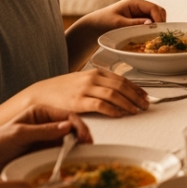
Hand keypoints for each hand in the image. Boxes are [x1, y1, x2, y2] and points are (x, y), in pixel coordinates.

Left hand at [0, 105, 93, 175]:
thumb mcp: (19, 134)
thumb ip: (44, 130)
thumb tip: (67, 127)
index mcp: (40, 112)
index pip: (66, 115)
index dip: (78, 125)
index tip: (84, 137)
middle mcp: (46, 124)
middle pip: (71, 127)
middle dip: (81, 136)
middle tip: (88, 147)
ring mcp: (46, 138)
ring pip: (69, 141)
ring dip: (77, 147)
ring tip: (84, 155)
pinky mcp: (45, 152)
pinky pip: (62, 153)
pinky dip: (69, 156)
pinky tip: (73, 161)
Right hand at [25, 69, 148, 117]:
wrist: (40, 95)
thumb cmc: (62, 90)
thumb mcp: (83, 81)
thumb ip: (100, 85)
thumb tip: (119, 93)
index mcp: (95, 72)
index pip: (122, 79)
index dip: (136, 88)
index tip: (145, 96)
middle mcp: (92, 78)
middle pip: (121, 86)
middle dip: (136, 96)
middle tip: (146, 105)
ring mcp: (85, 89)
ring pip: (113, 94)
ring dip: (128, 103)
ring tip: (136, 111)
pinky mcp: (78, 102)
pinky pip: (100, 105)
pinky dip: (112, 110)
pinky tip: (119, 115)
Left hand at [72, 0, 166, 38]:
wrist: (94, 26)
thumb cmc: (103, 22)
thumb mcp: (118, 24)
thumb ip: (135, 23)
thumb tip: (151, 24)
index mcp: (135, 2)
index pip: (154, 8)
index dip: (159, 19)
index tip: (159, 31)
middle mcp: (139, 5)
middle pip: (158, 12)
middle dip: (161, 22)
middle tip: (158, 35)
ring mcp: (140, 12)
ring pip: (156, 18)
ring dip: (157, 26)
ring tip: (154, 37)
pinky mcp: (139, 19)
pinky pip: (151, 23)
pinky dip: (152, 29)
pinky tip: (149, 37)